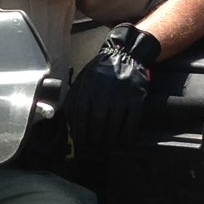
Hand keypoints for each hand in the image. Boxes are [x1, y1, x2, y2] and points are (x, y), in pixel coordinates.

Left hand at [63, 24, 159, 156]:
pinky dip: (126, 136)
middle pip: (96, 127)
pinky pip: (130, 124)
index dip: (80, 135)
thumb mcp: (81, 82)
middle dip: (94, 141)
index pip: (80, 120)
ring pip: (113, 128)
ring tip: (106, 145)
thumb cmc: (99, 72)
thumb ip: (73, 101)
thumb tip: (68, 124)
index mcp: (86, 92)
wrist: (124, 55)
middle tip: (94, 147)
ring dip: (109, 141)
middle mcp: (102, 96)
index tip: (80, 143)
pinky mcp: (136, 100)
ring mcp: (120, 99)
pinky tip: (122, 141)